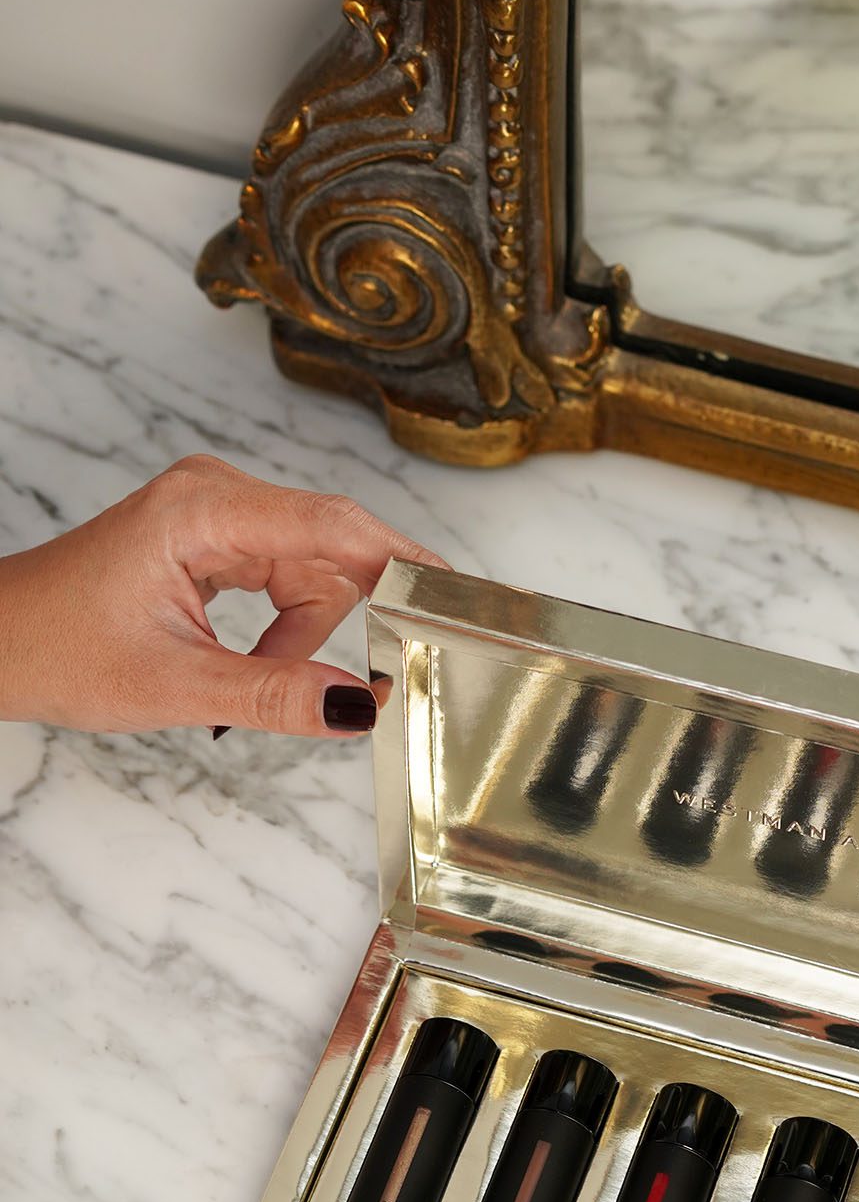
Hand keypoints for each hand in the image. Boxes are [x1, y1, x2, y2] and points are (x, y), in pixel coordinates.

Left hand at [0, 454, 446, 737]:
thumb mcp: (174, 688)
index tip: (461, 599)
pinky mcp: (217, 536)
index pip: (338, 525)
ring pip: (315, 570)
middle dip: (345, 621)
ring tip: (250, 682)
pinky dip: (287, 627)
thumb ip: (273, 697)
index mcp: (204, 509)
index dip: (406, 561)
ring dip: (305, 634)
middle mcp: (217, 494)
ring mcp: (218, 512)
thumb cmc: (55, 648)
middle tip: (354, 687)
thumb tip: (357, 707)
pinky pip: (288, 577)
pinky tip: (255, 662)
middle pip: (335, 550)